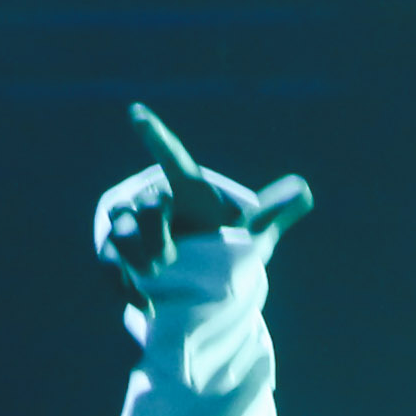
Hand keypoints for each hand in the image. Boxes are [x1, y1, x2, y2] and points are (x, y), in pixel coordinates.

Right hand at [92, 103, 313, 289]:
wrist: (201, 281)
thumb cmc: (225, 243)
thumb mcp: (252, 232)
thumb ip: (276, 211)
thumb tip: (306, 190)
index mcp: (188, 191)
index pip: (172, 158)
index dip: (156, 136)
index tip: (136, 112)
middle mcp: (156, 205)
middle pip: (144, 206)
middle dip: (151, 230)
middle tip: (168, 259)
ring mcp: (132, 232)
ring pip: (119, 231)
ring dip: (134, 255)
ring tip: (154, 278)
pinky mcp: (118, 260)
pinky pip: (108, 264)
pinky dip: (122, 284)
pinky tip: (143, 304)